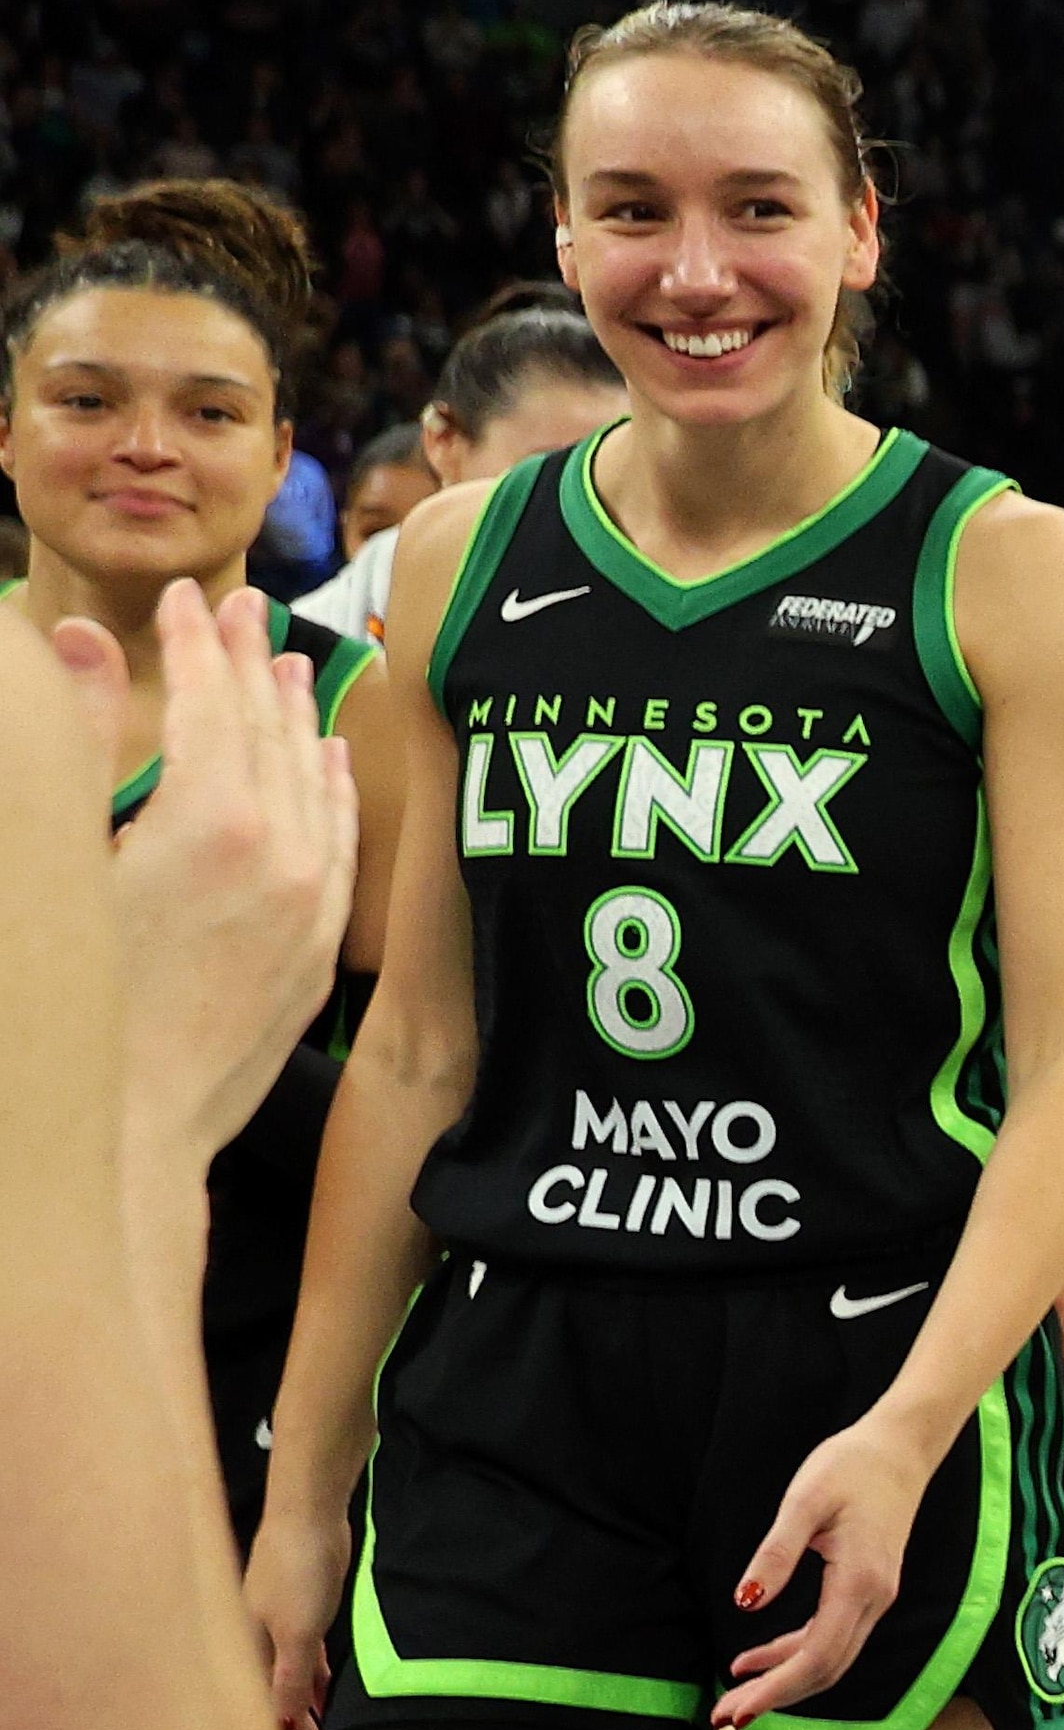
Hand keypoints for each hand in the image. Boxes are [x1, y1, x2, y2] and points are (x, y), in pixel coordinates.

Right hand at [78, 585, 357, 1176]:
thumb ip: (71, 737)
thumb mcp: (57, 858)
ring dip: (300, 718)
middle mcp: (280, 854)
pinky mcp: (318, 949)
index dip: (199, 643)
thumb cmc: (72, 998)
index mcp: (210, 822)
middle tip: (249, 607)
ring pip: (315, 784)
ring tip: (288, 664)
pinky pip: (342, 845)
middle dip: (256, 662)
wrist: (125, 1129)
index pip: (212, 702)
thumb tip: (70, 635)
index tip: (192, 600)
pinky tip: (331, 758)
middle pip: (273, 732)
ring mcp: (309, 903)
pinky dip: (336, 791)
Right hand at [248, 1501, 350, 1729]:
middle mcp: (259, 1654)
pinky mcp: (305, 1625)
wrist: (310, 1515)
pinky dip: (318, 1698)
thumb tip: (281, 1726)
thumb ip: (289, 1678)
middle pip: (275, 1716)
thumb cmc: (297, 1566)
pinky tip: (330, 1719)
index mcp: (248, 1658)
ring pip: (293, 1699)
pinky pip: (309, 1673)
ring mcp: (282, 1640)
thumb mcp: (296, 1628)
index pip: (258, 1722)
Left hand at [713, 1410, 939, 1728]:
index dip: (775, 1688)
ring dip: (785, 1682)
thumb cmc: (851, 1466)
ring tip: (736, 1694)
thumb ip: (776, 1554)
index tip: (736, 1708)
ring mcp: (875, 1597)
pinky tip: (759, 1657)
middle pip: (825, 1669)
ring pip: (830, 1659)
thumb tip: (744, 1604)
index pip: (816, 1655)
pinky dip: (796, 1655)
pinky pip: (832, 1638)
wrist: (899, 1448)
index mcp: (859, 1582)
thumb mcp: (804, 1501)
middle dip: (775, 1697)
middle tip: (724, 1716)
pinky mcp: (868, 1590)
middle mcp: (874, 1599)